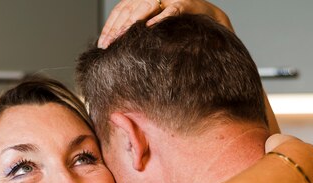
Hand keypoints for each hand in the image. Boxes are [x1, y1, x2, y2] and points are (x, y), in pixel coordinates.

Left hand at [99, 0, 232, 48]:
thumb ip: (138, 32)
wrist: (211, 21)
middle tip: (107, 44)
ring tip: (120, 36)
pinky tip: (149, 27)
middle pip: (129, 8)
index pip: (121, 9)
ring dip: (131, 22)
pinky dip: (160, 18)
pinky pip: (171, 10)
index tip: (102, 43)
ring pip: (145, 6)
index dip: (110, 25)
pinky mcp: (185, 3)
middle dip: (116, 27)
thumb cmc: (180, 28)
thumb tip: (117, 47)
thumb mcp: (155, 28)